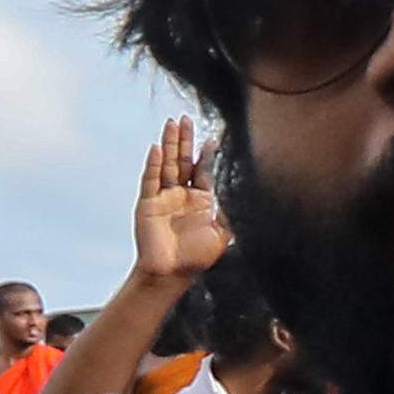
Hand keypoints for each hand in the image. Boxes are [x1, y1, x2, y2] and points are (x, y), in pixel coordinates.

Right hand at [123, 115, 231, 291]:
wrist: (173, 274)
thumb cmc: (198, 257)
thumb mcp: (223, 233)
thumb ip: (231, 213)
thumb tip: (245, 196)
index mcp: (200, 200)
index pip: (203, 171)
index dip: (207, 155)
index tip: (212, 139)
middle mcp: (181, 195)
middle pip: (183, 160)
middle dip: (185, 140)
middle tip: (186, 119)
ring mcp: (164, 197)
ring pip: (167, 164)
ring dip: (170, 144)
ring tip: (171, 124)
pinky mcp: (148, 204)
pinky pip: (151, 180)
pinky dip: (154, 164)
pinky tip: (157, 148)